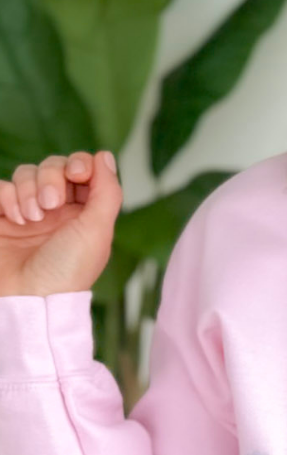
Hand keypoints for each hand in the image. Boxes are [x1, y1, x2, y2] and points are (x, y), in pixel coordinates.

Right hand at [0, 151, 122, 296]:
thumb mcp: (98, 231)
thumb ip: (107, 191)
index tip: (77, 174)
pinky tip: (16, 220)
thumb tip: (105, 156)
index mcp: (84, 212)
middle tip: (51, 205)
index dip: (79, 164)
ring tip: (32, 219)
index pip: (82, 169)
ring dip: (29, 190)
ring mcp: (28, 212)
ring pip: (26, 173)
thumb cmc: (67, 272)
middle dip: (51, 178)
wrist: (28, 298)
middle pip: (53, 165)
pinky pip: (1, 188)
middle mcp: (57, 210)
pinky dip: (8, 197)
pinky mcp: (2, 217)